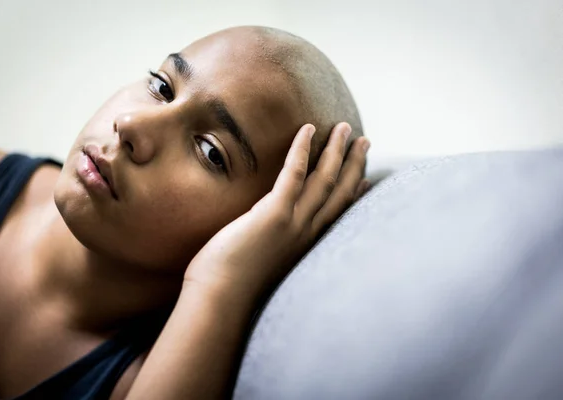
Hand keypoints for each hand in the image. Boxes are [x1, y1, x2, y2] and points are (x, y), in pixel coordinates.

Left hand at [184, 122, 369, 302]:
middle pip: (339, 192)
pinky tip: (307, 128)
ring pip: (324, 180)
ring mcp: (294, 224)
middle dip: (354, 163)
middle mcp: (308, 234)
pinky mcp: (274, 215)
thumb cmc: (232, 287)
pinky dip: (302, 150)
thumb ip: (273, 248)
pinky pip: (294, 175)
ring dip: (336, 150)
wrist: (220, 302)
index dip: (354, 192)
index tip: (366, 178)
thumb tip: (264, 237)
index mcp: (306, 246)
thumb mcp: (263, 264)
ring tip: (343, 127)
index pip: (338, 214)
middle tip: (363, 139)